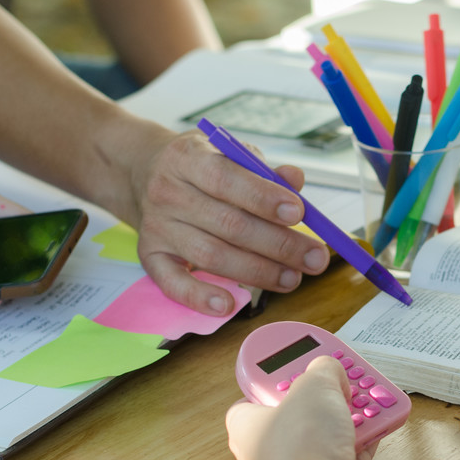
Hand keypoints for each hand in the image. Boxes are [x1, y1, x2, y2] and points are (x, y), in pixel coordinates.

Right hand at [127, 130, 330, 315]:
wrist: (144, 173)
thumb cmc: (202, 167)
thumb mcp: (229, 154)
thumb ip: (263, 170)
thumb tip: (295, 180)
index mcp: (188, 158)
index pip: (227, 179)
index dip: (264, 198)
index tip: (298, 213)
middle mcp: (168, 192)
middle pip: (228, 224)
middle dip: (278, 245)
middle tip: (314, 258)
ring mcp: (157, 226)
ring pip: (211, 255)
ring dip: (257, 272)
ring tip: (292, 279)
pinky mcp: (150, 255)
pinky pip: (172, 283)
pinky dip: (199, 298)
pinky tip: (229, 306)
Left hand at [226, 356, 375, 459]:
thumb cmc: (303, 441)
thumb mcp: (315, 383)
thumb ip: (324, 368)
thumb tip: (333, 374)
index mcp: (245, 426)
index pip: (255, 394)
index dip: (280, 376)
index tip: (301, 365)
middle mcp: (263, 453)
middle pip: (297, 413)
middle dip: (324, 397)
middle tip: (340, 383)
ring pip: (322, 435)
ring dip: (347, 418)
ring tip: (366, 401)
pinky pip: (341, 456)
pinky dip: (359, 442)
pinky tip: (377, 425)